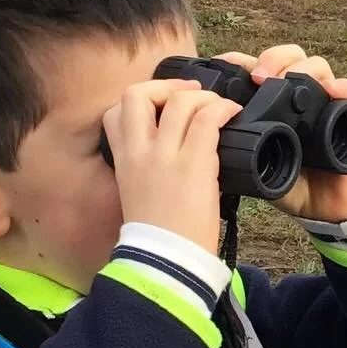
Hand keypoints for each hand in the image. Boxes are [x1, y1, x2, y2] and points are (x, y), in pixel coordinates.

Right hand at [102, 78, 242, 252]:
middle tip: (188, 94)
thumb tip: (177, 149)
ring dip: (202, 96)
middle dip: (165, 86)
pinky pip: (208, 119)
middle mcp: (139, 152)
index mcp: (123, 161)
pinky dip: (222, 108)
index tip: (161, 107)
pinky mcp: (195, 163)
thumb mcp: (140, 194)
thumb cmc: (160, 236)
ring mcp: (165, 155)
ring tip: (218, 105)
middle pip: (137, 94)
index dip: (139, 102)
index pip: (114, 114)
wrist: (168, 261)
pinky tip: (232, 114)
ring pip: (178, 100)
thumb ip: (149, 167)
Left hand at [217, 45, 346, 222]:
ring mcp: (326, 104)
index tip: (223, 66)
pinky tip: (333, 90)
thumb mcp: (256, 166)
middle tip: (259, 77)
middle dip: (273, 58)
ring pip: (318, 67)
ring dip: (303, 68)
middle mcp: (300, 97)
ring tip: (290, 82)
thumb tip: (207, 138)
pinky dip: (345, 88)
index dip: (240, 60)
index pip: (258, 66)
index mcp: (273, 103)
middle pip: (289, 57)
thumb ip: (237, 150)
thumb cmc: (292, 183)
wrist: (324, 208)